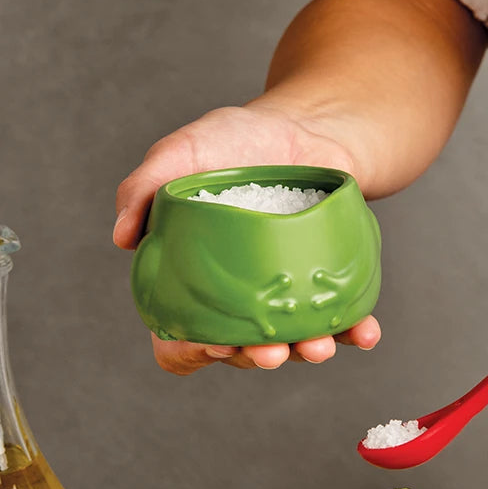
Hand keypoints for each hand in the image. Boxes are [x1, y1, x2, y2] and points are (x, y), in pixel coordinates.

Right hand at [114, 102, 380, 372]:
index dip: (189, 352)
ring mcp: (284, 301)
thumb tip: (121, 238)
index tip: (208, 344)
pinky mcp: (327, 291)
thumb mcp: (182, 152)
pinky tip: (365, 333)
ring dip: (306, 354)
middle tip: (269, 351)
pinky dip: (355, 333)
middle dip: (255, 360)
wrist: (305, 128)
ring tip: (318, 345)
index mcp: (193, 283)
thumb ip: (143, 188)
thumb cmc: (237, 142)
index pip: (178, 338)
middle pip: (239, 353)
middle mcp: (238, 301)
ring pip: (292, 345)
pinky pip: (342, 322)